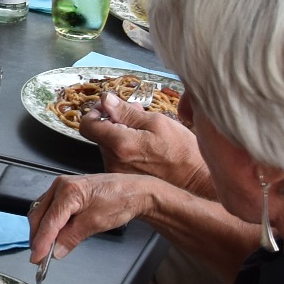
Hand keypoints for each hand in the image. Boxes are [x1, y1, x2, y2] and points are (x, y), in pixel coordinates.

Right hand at [29, 173, 154, 260]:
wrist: (134, 191)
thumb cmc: (120, 201)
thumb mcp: (95, 223)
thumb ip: (71, 237)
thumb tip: (55, 252)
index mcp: (68, 191)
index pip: (48, 222)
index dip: (41, 242)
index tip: (36, 259)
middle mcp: (60, 185)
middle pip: (39, 215)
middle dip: (37, 237)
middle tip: (39, 257)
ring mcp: (61, 186)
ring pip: (41, 211)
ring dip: (41, 230)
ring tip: (44, 248)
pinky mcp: (65, 190)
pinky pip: (49, 208)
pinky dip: (48, 223)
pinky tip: (52, 235)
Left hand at [81, 93, 208, 191]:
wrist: (196, 183)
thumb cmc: (182, 153)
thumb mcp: (158, 123)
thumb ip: (127, 112)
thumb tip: (106, 100)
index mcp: (120, 144)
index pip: (87, 125)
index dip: (96, 112)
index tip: (108, 108)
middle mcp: (114, 161)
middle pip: (100, 135)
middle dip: (115, 122)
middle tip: (137, 117)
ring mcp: (117, 173)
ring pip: (109, 146)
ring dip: (121, 135)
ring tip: (146, 134)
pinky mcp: (123, 180)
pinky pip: (117, 159)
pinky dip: (126, 150)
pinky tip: (145, 149)